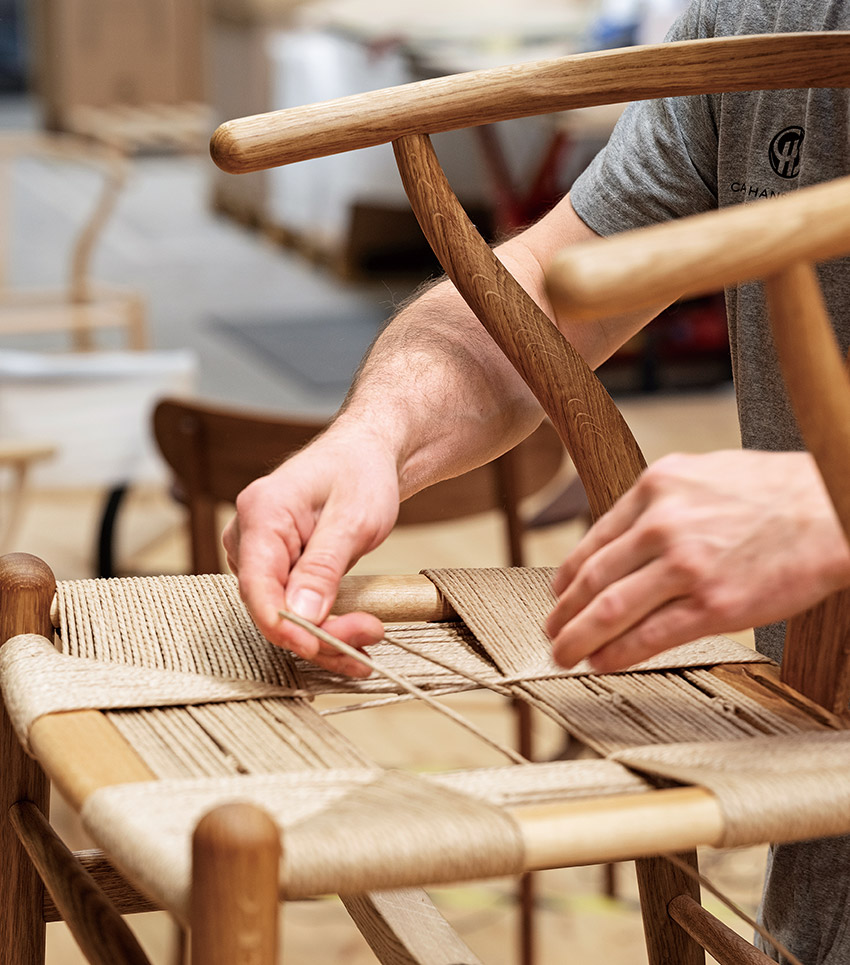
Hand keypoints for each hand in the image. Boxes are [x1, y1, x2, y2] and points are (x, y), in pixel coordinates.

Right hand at [222, 425, 399, 675]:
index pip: (257, 584)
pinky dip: (325, 624)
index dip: (285, 625)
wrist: (366, 455)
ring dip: (325, 634)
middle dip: (318, 632)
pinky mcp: (277, 568)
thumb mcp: (353, 519)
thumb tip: (299, 615)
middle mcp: (249, 535)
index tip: (320, 646)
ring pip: (282, 615)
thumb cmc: (360, 471)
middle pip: (270, 606)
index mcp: (261, 512)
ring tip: (369, 635)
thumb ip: (323, 567)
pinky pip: (293, 607)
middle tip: (369, 636)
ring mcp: (260, 554)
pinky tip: (354, 633)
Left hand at [546, 450, 849, 671]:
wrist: (834, 509)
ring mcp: (686, 566)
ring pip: (610, 610)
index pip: (594, 541)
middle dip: (563, 613)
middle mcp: (663, 525)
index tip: (558, 595)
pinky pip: (650, 636)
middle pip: (593, 579)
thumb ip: (660, 502)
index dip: (568, 576)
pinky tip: (604, 662)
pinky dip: (618, 653)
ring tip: (565, 655)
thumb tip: (623, 536)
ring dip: (579, 639)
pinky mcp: (714, 605)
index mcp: (656, 487)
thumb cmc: (775, 492)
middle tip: (551, 632)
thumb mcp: (703, 474)